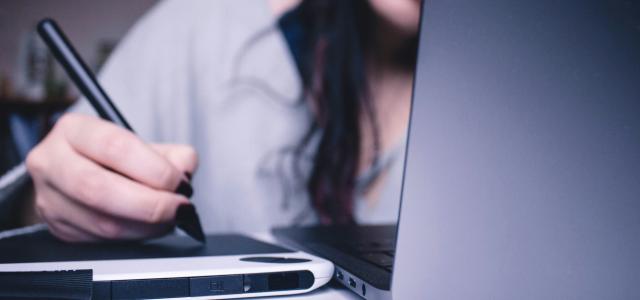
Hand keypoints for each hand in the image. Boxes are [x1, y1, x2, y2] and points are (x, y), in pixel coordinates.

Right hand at [26, 113, 197, 241]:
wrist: (79, 173)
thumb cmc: (115, 157)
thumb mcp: (142, 144)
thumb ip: (171, 154)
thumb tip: (185, 170)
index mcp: (74, 130)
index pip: (115, 147)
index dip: (154, 169)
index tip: (180, 183)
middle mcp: (51, 162)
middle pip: (99, 189)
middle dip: (150, 204)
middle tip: (178, 208)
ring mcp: (49, 198)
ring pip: (101, 223)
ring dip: (146, 226)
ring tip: (169, 219)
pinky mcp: (58, 228)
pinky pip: (101, 241)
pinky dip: (134, 237)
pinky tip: (149, 227)